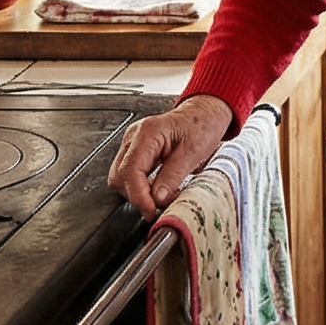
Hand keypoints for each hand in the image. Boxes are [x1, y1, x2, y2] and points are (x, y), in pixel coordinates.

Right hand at [108, 95, 232, 217]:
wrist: (206, 113)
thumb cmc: (202, 125)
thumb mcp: (194, 152)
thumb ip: (173, 175)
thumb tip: (156, 198)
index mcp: (148, 133)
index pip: (130, 171)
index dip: (138, 196)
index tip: (150, 211)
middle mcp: (134, 137)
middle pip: (120, 177)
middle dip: (137, 196)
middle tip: (160, 206)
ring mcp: (132, 144)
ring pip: (121, 178)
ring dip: (139, 193)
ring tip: (163, 195)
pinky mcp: (135, 151)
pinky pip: (130, 175)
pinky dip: (141, 187)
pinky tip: (159, 188)